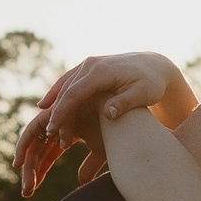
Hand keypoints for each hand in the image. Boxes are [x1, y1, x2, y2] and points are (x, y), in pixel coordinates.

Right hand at [15, 51, 196, 198]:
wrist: (154, 65)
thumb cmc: (152, 83)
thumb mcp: (143, 94)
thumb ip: (124, 103)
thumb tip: (108, 114)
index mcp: (102, 71)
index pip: (76, 93)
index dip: (63, 111)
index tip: (54, 128)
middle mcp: (91, 64)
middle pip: (66, 91)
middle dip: (57, 113)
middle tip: (51, 135)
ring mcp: (88, 65)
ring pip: (64, 86)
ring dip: (55, 106)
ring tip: (49, 128)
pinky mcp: (87, 69)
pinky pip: (68, 83)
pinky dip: (57, 95)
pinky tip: (46, 108)